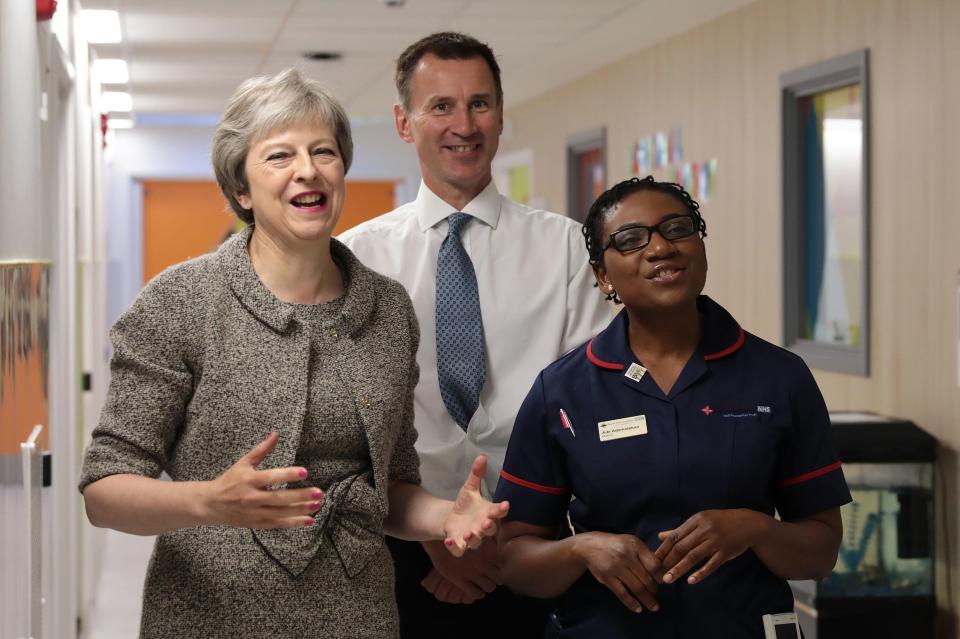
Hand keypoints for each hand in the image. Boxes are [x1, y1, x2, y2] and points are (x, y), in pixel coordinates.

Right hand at [201, 432, 321, 528]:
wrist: (210, 504)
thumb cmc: (229, 480)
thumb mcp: (243, 463)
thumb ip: (262, 450)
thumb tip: (275, 434)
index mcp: (250, 480)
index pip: (272, 477)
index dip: (288, 474)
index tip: (305, 472)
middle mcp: (253, 498)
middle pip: (280, 498)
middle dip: (301, 496)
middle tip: (318, 492)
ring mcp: (255, 513)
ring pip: (282, 513)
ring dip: (301, 510)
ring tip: (318, 505)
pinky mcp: (257, 523)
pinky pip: (278, 524)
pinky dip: (294, 523)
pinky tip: (309, 520)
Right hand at [421, 537, 500, 602]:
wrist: (438, 540)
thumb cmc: (459, 537)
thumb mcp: (476, 535)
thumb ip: (489, 542)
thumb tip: (501, 541)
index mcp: (487, 551)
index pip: (502, 567)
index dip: (501, 571)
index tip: (497, 571)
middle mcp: (481, 562)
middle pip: (498, 579)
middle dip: (495, 580)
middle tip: (490, 579)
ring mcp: (470, 571)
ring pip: (489, 587)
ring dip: (487, 587)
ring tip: (483, 585)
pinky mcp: (458, 578)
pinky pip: (474, 593)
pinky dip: (477, 594)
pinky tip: (475, 590)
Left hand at [442, 455, 508, 556]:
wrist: (453, 519)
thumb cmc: (466, 505)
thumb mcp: (470, 488)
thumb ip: (476, 474)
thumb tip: (481, 456)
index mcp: (487, 513)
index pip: (498, 512)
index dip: (502, 510)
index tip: (506, 505)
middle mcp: (482, 527)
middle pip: (490, 530)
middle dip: (489, 527)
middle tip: (486, 523)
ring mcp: (471, 537)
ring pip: (476, 542)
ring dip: (473, 539)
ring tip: (469, 533)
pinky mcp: (459, 544)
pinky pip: (459, 550)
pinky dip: (454, 547)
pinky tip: (449, 541)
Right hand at [574, 532, 662, 612]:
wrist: (590, 546)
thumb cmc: (616, 545)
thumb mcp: (632, 543)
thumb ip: (646, 555)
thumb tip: (663, 572)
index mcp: (635, 546)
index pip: (654, 565)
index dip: (661, 577)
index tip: (663, 582)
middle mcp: (626, 556)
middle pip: (646, 579)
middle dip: (654, 590)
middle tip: (656, 594)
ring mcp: (616, 567)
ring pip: (637, 588)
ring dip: (647, 600)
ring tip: (654, 607)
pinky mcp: (607, 578)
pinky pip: (622, 594)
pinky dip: (632, 603)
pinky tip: (638, 609)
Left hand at [655, 509, 766, 584]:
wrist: (748, 523)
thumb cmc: (720, 522)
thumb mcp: (700, 521)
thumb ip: (680, 530)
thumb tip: (660, 536)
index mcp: (696, 520)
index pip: (675, 536)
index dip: (663, 549)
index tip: (653, 561)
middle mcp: (705, 529)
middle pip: (682, 547)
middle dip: (667, 561)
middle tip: (657, 574)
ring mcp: (716, 541)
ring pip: (694, 556)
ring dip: (679, 569)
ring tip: (668, 579)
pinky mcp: (726, 552)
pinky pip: (711, 564)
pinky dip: (701, 573)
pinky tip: (691, 581)